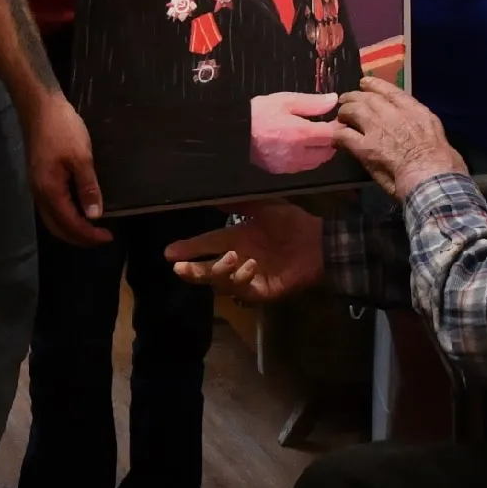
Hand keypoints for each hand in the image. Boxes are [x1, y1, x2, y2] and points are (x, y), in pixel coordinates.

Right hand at [26, 91, 111, 244]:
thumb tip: (95, 216)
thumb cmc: (62, 129)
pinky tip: (78, 210)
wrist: (40, 107)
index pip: (70, 224)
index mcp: (50, 191)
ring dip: (71, 229)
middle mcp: (40, 194)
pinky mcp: (39, 178)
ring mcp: (37, 187)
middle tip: (101, 238)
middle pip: (58, 228)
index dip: (89, 235)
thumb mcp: (81, 157)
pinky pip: (51, 208)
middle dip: (79, 238)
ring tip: (91, 229)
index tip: (109, 236)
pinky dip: (65, 217)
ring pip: (52, 220)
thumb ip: (88, 188)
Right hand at [166, 201, 323, 303]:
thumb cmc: (291, 222)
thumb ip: (239, 203)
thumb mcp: (263, 206)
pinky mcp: (261, 291)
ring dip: (219, 271)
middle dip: (192, 269)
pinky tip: (249, 265)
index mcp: (235, 239)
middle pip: (206, 270)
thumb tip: (212, 196)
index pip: (206, 245)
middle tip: (179, 266)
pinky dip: (241, 278)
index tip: (168, 252)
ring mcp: (248, 278)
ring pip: (221, 282)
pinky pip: (242, 290)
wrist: (318, 241)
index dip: (188, 248)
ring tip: (230, 257)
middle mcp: (237, 260)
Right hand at [249, 90, 340, 173]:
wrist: (234, 133)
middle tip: (328, 127)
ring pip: (318, 162)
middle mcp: (299, 153)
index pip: (332, 134)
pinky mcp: (281, 171)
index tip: (339, 119)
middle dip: (332, 140)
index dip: (339, 126)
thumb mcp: (285, 100)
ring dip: (322, 150)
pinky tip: (303, 147)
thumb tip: (333, 100)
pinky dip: (309, 158)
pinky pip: (304, 167)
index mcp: (301, 133)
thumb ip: (312, 102)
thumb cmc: (258, 112)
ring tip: (316, 137)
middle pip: (328, 151)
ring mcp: (290, 165)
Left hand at [335, 76, 466, 202]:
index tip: (365, 83)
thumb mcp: (435, 133)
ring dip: (344, 113)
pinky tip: (336, 140)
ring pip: (352, 110)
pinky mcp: (364, 146)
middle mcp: (393, 113)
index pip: (390, 90)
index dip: (374, 85)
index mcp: (414, 110)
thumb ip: (421, 125)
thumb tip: (416, 129)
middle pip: (367, 98)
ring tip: (340, 118)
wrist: (431, 176)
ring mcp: (377, 128)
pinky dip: (338, 136)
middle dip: (354, 98)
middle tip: (346, 102)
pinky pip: (343, 134)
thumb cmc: (443, 163)